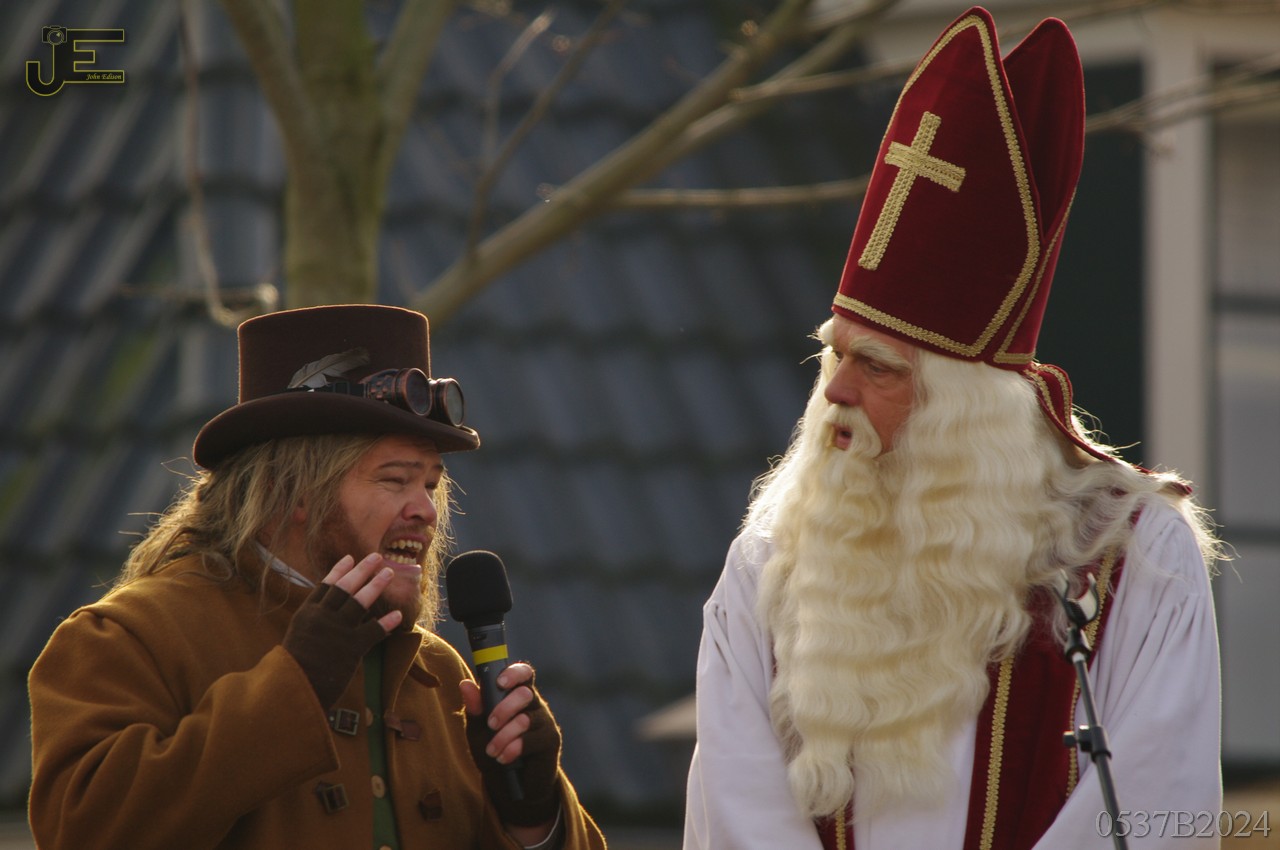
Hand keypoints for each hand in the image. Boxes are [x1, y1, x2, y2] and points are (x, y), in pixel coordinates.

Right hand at [282, 553, 395, 709]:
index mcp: (307, 614)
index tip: (350, 558)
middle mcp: (322, 617)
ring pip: (360, 602)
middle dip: (361, 570)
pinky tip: (397, 615)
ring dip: (376, 585)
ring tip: (388, 572)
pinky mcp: (351, 647)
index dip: (339, 571)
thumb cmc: (292, 669)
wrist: (293, 689)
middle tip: (376, 557)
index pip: (325, 586)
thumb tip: (322, 615)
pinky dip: (386, 623)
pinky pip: (373, 631)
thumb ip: (310, 625)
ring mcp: (337, 631)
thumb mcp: (296, 639)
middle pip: (345, 587)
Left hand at [461, 663, 561, 827]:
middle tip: (490, 725)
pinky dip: (514, 749)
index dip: (514, 673)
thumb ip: (475, 709)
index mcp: (517, 696)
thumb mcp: (478, 731)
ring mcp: (544, 721)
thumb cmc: (494, 752)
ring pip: (525, 719)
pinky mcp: (550, 740)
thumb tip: (466, 684)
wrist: (510, 787)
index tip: (500, 682)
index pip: (523, 674)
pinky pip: (533, 739)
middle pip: (525, 693)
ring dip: (504, 736)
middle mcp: (534, 705)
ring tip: (492, 751)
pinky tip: (504, 758)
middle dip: (504, 709)